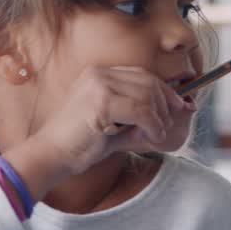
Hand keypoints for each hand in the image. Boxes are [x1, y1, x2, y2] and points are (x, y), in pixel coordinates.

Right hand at [29, 66, 194, 176]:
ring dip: (158, 119)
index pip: (142, 74)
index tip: (179, 105)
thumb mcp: (112, 125)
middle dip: (165, 104)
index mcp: (97, 75)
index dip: (164, 90)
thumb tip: (170, 117)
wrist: (51, 155)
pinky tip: (149, 138)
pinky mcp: (101, 104)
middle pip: (149, 82)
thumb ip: (138, 119)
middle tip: (165, 126)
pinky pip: (142, 111)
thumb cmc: (77, 143)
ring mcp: (98, 87)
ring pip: (148, 96)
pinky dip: (152, 126)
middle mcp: (98, 75)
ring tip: (153, 136)